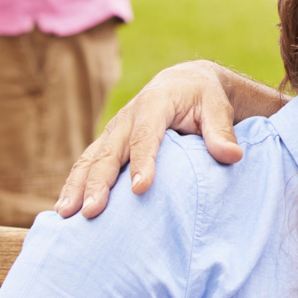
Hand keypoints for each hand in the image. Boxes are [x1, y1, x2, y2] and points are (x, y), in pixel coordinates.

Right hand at [55, 61, 259, 217]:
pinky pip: (86, 164)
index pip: (145, 135)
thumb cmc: (203, 98)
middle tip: (92, 211)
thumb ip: (221, 132)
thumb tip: (232, 156)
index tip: (141, 189)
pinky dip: (73, 185)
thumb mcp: (217, 108)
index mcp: (154, 104)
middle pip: (110, 152)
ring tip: (66, 214)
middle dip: (98, 182)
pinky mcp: (108, 143)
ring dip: (77, 186)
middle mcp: (127, 117)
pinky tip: (65, 210)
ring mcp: (114, 131)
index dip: (142, 161)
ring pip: (90, 159)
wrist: (183, 83)